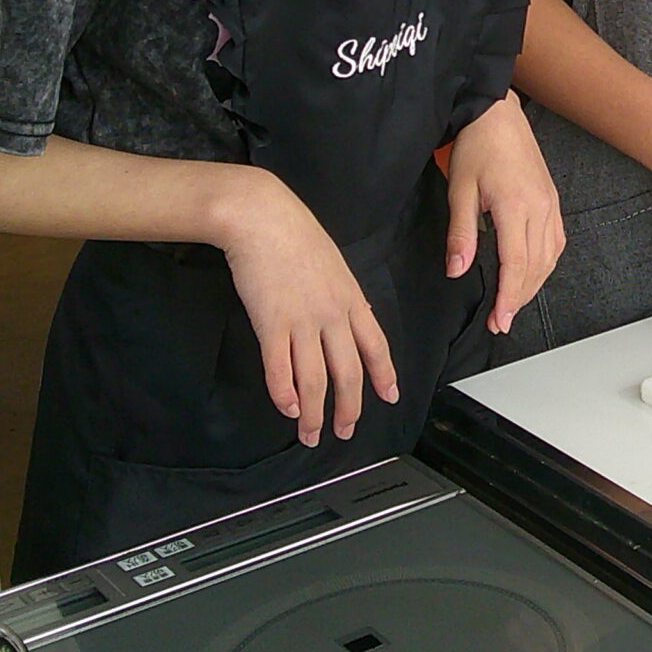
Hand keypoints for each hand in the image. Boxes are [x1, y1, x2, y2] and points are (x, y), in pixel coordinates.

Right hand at [211, 172, 397, 444]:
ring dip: (314, 413)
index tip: (389, 397)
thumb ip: (341, 294)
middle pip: (348, 372)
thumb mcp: (332, 263)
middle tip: (345, 431)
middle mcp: (332, 314)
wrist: (262, 217)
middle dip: (349, 408)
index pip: (376, 345)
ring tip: (310, 433)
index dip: (383, 375)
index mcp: (351, 298)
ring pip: (315, 380)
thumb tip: (347, 319)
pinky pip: (280, 369)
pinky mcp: (271, 324)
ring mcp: (302, 321)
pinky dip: (285, 394)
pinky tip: (287, 408)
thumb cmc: (293, 234)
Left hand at [445, 94, 564, 335]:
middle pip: (536, 267)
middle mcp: (540, 207)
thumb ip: (461, 234)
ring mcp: (550, 203)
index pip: (516, 264)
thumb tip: (457, 270)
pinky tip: (533, 272)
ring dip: (534, 284)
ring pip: (549, 258)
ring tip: (514, 302)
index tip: (500, 320)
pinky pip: (556, 241)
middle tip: (501, 321)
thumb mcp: (459, 190)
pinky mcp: (552, 200)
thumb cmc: (477, 146)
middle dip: (519, 298)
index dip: (508, 297)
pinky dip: (546, 264)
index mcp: (515, 206)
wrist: (497, 114)